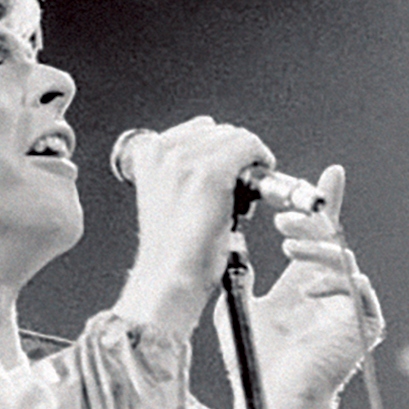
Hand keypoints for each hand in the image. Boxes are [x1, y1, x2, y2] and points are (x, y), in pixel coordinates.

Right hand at [112, 117, 275, 338]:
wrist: (168, 279)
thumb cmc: (172, 250)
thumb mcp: (165, 197)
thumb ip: (182, 169)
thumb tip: (224, 154)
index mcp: (146, 152)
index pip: (199, 129)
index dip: (218, 152)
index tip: (225, 177)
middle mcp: (163, 150)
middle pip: (220, 131)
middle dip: (234, 157)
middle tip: (236, 191)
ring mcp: (186, 160)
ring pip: (237, 137)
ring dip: (248, 162)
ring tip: (241, 196)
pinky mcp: (211, 173)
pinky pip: (250, 147)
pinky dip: (261, 160)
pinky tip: (260, 184)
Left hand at [213, 165, 383, 408]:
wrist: (271, 398)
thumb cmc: (254, 361)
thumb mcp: (238, 305)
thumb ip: (241, 274)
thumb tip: (233, 244)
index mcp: (305, 282)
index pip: (319, 235)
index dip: (327, 204)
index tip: (332, 174)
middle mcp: (330, 289)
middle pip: (333, 239)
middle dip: (310, 221)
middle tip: (282, 217)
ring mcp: (349, 306)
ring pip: (343, 258)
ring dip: (315, 247)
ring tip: (287, 247)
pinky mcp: (364, 324)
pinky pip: (357, 289)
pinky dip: (332, 283)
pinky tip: (306, 290)